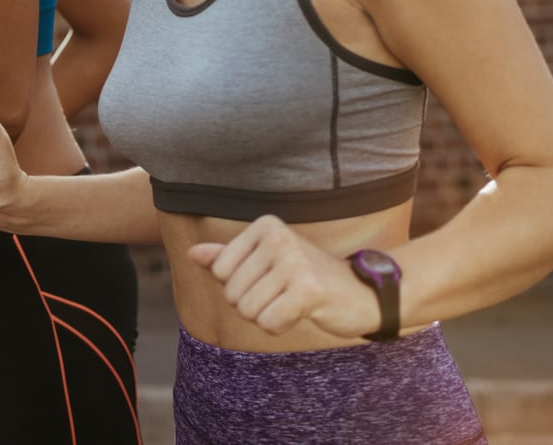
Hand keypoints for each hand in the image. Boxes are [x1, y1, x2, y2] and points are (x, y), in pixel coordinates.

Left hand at [188, 216, 379, 338]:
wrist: (359, 293)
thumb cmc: (306, 277)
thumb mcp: (266, 261)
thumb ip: (228, 257)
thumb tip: (192, 254)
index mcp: (265, 226)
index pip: (220, 271)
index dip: (240, 286)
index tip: (269, 279)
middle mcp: (278, 237)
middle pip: (232, 294)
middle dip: (253, 304)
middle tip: (282, 294)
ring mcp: (293, 262)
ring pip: (248, 311)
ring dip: (267, 316)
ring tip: (292, 301)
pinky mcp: (307, 290)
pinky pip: (268, 323)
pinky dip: (280, 326)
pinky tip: (300, 312)